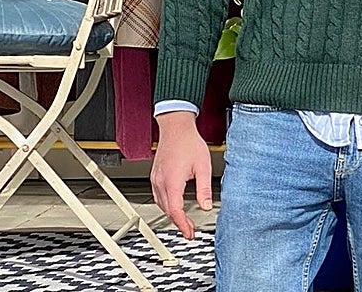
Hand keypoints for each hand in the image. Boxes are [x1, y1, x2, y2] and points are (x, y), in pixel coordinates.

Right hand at [150, 111, 211, 239]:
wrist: (176, 127)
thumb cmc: (189, 143)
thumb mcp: (203, 166)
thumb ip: (204, 188)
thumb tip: (206, 206)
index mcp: (172, 181)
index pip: (175, 211)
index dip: (183, 225)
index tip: (190, 233)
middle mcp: (160, 182)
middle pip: (167, 210)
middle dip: (179, 222)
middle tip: (190, 230)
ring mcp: (155, 179)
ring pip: (161, 204)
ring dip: (172, 214)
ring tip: (184, 221)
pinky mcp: (155, 176)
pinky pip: (158, 196)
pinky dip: (167, 204)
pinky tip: (175, 205)